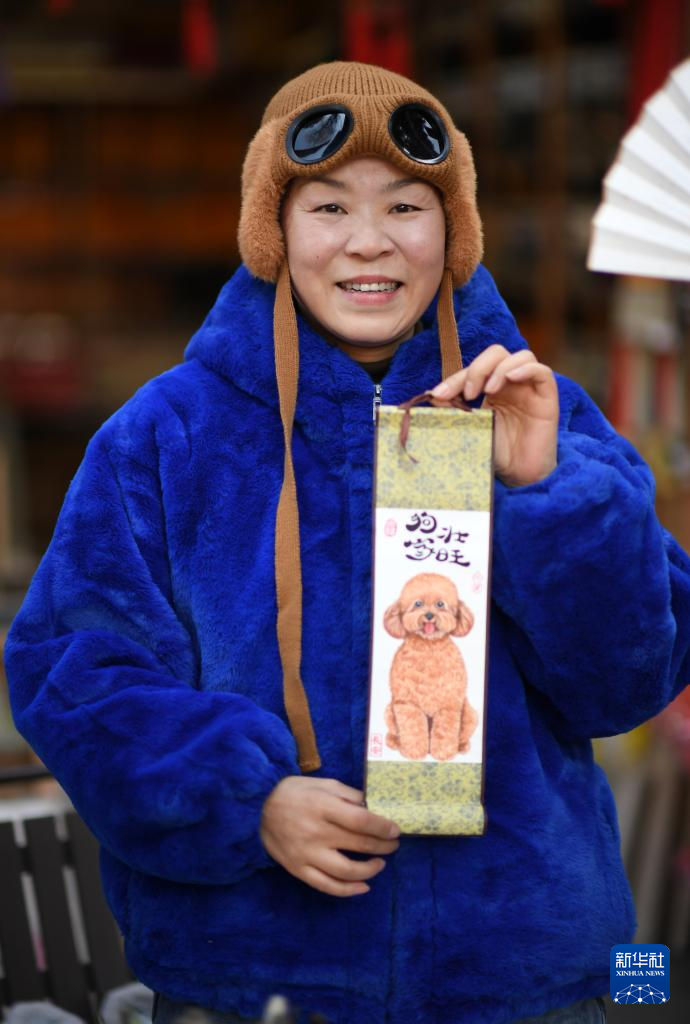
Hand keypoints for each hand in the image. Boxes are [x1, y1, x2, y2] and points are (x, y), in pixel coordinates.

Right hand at [260, 776, 399, 896]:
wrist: (257, 810)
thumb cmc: (294, 793)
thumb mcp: (321, 784)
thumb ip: (348, 795)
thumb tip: (373, 807)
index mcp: (322, 807)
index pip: (360, 821)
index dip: (382, 827)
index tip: (395, 830)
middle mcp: (316, 833)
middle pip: (357, 844)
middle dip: (382, 846)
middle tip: (394, 845)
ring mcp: (307, 854)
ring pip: (346, 871)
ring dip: (370, 870)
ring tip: (381, 863)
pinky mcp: (299, 870)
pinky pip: (327, 886)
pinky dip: (348, 890)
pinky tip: (364, 886)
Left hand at [430, 345, 558, 486]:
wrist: (518, 476)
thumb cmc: (496, 453)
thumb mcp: (470, 428)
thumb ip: (454, 410)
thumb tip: (432, 394)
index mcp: (492, 388)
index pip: (474, 370)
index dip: (455, 379)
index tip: (439, 394)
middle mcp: (512, 384)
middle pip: (497, 354)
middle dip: (478, 368)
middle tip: (469, 394)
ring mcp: (530, 389)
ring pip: (520, 356)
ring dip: (500, 368)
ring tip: (488, 391)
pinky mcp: (547, 397)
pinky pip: (542, 371)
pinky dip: (525, 369)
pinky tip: (510, 379)